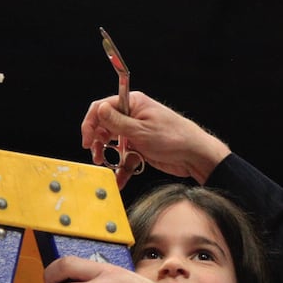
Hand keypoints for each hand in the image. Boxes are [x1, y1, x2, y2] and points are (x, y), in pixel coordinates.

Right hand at [81, 90, 230, 183]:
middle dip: (98, 142)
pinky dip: (121, 168)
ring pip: (113, 143)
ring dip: (107, 156)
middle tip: (96, 156)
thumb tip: (99, 110)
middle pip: (104, 126)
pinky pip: (124, 157)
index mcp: (133, 103)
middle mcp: (133, 115)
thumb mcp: (141, 130)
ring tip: (105, 167)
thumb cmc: (174, 137)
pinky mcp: (140, 147)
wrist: (194, 155)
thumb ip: (117, 122)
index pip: (103, 107)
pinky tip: (118, 179)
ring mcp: (136, 132)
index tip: (87, 141)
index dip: (91, 123)